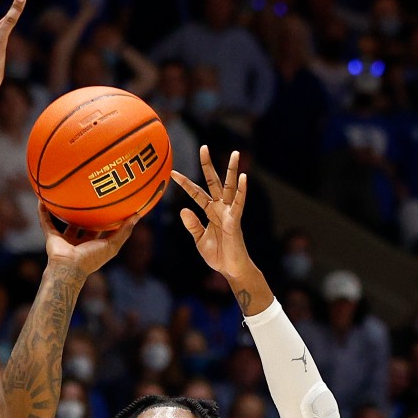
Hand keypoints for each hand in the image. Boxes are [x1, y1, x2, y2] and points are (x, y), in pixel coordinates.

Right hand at [41, 205, 141, 274]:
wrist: (69, 268)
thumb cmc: (92, 259)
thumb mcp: (113, 245)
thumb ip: (124, 231)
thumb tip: (137, 215)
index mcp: (93, 245)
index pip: (101, 230)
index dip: (106, 220)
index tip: (111, 206)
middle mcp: (78, 242)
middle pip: (83, 225)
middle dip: (86, 214)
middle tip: (90, 196)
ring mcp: (64, 240)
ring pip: (64, 223)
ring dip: (63, 211)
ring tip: (64, 194)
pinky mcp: (51, 237)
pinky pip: (46, 222)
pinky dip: (42, 212)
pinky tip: (42, 199)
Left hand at [172, 147, 254, 283]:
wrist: (230, 270)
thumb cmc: (218, 255)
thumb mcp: (199, 239)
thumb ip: (192, 225)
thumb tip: (183, 210)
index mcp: (210, 212)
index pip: (195, 193)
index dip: (185, 183)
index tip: (173, 172)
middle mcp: (220, 208)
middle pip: (213, 182)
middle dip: (208, 165)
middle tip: (204, 147)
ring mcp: (229, 213)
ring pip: (229, 187)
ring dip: (232, 170)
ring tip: (235, 153)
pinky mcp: (235, 221)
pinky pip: (239, 203)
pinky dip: (241, 191)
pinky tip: (244, 178)